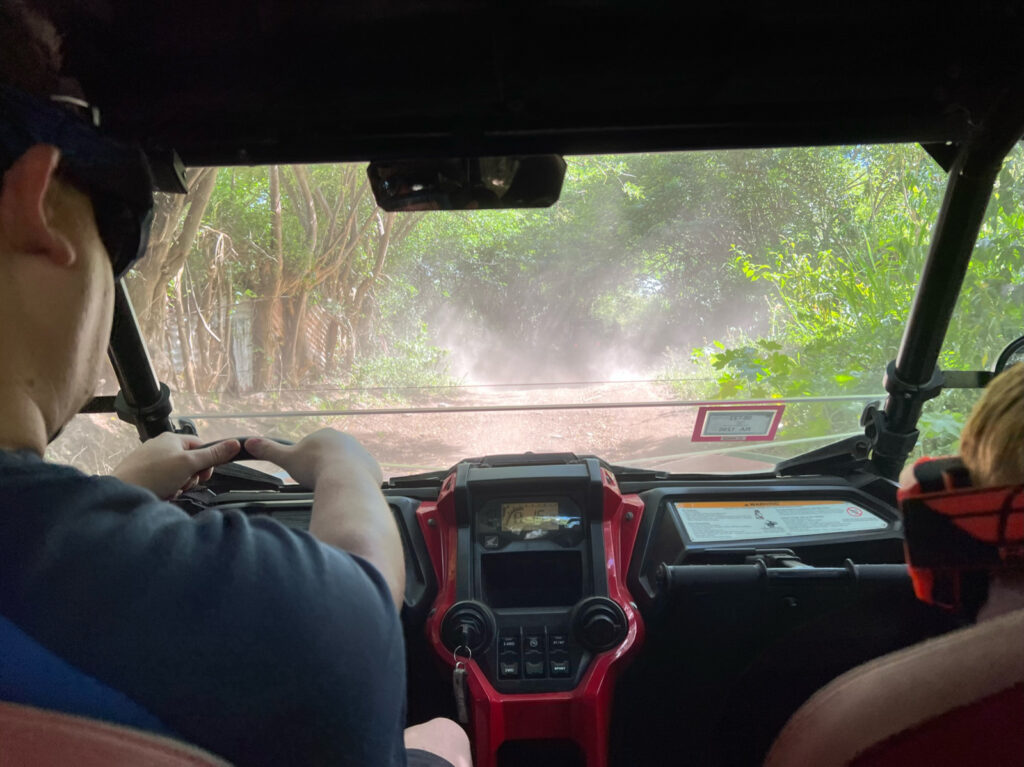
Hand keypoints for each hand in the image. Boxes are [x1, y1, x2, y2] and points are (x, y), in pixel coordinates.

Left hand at [112, 433, 240, 499]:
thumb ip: (213, 455)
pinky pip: (163, 482)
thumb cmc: (153, 475)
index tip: (204, 476)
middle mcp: (160, 446)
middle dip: (191, 477)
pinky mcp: (142, 475)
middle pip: (190, 462)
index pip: (201, 446)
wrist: (122, 494)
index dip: (207, 462)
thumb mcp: (189, 464)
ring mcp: (150, 461)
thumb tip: (236, 443)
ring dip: (179, 485)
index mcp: (172, 438)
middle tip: (183, 484)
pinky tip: (160, 495)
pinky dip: (166, 490)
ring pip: (177, 474)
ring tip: (169, 491)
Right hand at [244, 429, 381, 488]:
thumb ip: (269, 450)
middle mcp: (347, 441)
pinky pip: (362, 478)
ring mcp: (362, 454)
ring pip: (349, 467)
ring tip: (333, 492)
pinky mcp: (373, 469)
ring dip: (341, 478)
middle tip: (318, 484)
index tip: (307, 473)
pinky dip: (355, 486)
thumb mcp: (287, 459)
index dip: (309, 462)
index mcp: (326, 435)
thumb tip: (248, 441)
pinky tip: (348, 495)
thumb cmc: (314, 468)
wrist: (345, 480)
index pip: (315, 448)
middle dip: (325, 469)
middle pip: (333, 456)